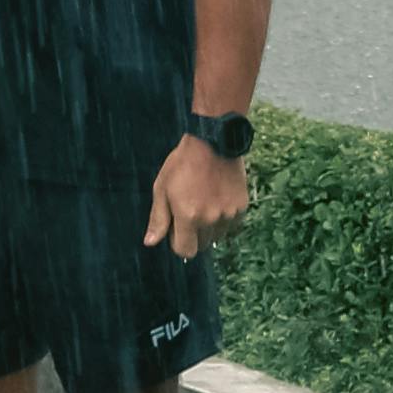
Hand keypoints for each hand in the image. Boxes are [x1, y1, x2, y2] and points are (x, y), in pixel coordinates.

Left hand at [144, 135, 250, 262]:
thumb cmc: (182, 163)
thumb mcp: (162, 188)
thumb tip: (150, 243)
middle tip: (191, 211)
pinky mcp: (241, 207)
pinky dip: (224, 219)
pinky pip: (231, 226)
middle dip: (194, 235)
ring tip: (204, 202)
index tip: (177, 226)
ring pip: (218, 237)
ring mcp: (228, 214)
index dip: (178, 242)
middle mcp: (210, 219)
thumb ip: (158, 218)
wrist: (213, 140)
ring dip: (210, 228)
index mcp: (188, 216)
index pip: (185, 251)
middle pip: (202, 245)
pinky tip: (218, 200)